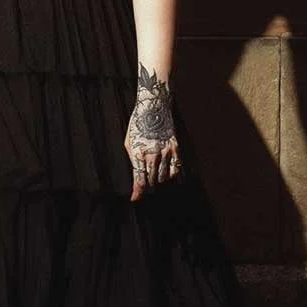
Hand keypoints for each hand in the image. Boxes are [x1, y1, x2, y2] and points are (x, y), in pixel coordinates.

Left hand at [125, 64, 180, 198]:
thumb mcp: (129, 143)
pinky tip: (170, 179)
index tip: (135, 199)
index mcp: (139, 153)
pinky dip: (173, 176)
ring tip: (155, 181)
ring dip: (159, 182)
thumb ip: (133, 161)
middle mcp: (153, 154)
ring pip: (164, 177)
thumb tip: (136, 177)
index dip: (137, 192)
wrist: (153, 108)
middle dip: (147, 188)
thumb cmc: (137, 126)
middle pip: (152, 181)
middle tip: (145, 188)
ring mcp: (166, 151)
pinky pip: (177, 168)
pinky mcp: (175, 148)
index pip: (139, 180)